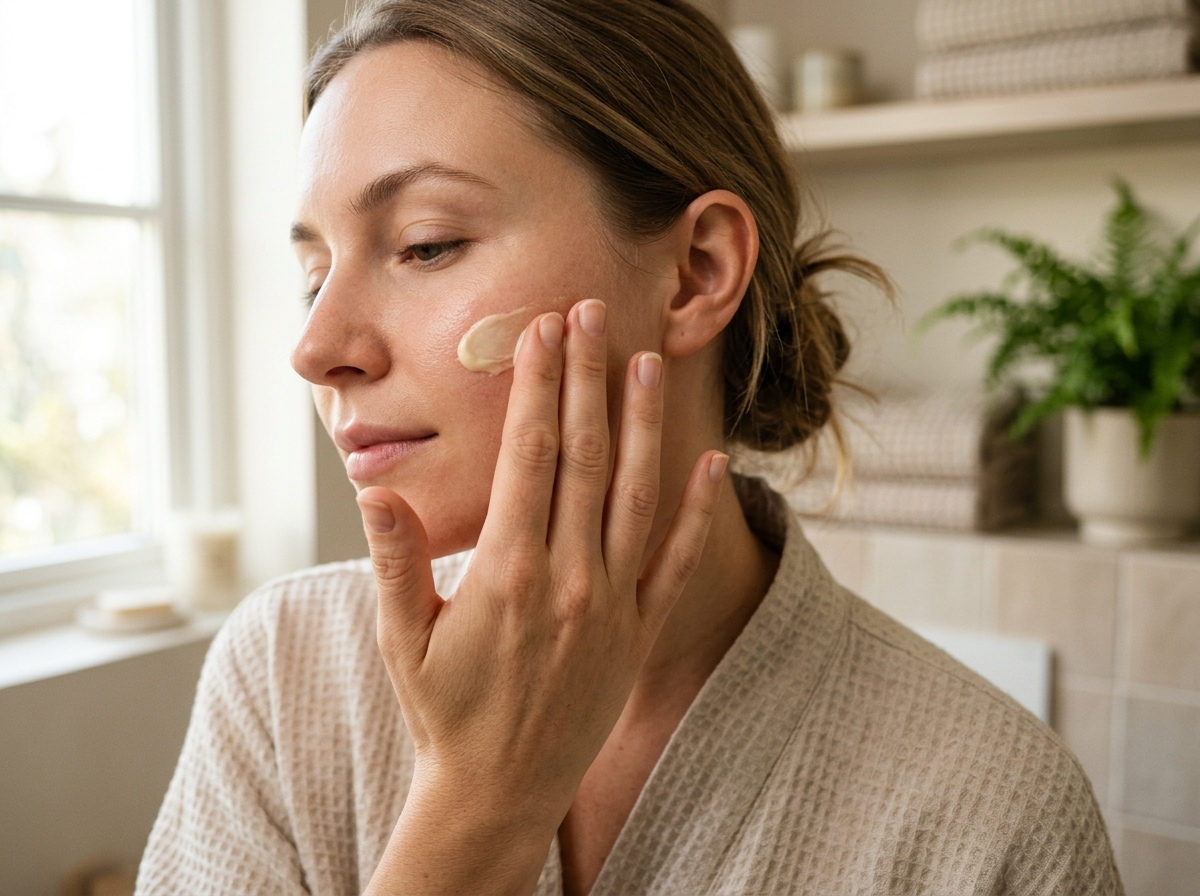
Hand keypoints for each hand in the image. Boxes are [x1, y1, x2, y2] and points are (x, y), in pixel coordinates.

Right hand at [358, 299, 725, 894]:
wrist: (501, 790)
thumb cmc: (444, 711)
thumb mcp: (402, 639)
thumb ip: (395, 561)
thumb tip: (375, 490)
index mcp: (506, 571)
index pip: (527, 456)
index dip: (536, 386)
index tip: (541, 331)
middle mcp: (568, 578)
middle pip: (582, 456)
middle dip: (585, 378)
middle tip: (590, 313)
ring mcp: (612, 604)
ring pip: (634, 493)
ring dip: (641, 422)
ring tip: (645, 360)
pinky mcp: (640, 632)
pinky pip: (676, 561)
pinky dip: (699, 511)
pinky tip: (712, 463)